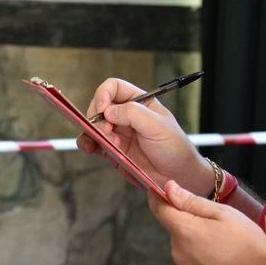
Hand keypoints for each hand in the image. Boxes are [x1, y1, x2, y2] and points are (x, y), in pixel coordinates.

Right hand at [82, 78, 210, 194]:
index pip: (114, 88)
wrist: (178, 177)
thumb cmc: (175, 148)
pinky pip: (93, 143)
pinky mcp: (112, 150)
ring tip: (104, 142)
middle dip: (97, 116)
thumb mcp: (158, 126)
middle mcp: (126, 116)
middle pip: (99, 106)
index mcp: (139, 102)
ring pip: (93, 125)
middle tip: (106, 131)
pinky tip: (90, 148)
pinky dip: (87, 144)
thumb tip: (108, 111)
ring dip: (91, 132)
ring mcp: (118, 133)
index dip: (103, 94)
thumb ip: (133, 114)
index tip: (103, 108)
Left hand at [151, 179, 265, 264]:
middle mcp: (179, 254)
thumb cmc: (249, 244)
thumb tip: (169, 189)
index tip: (159, 191)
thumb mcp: (223, 214)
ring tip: (225, 250)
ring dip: (198, 247)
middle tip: (218, 229)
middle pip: (177, 232)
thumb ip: (191, 202)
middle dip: (191, 227)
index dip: (158, 198)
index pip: (160, 210)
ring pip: (186, 252)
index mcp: (184, 232)